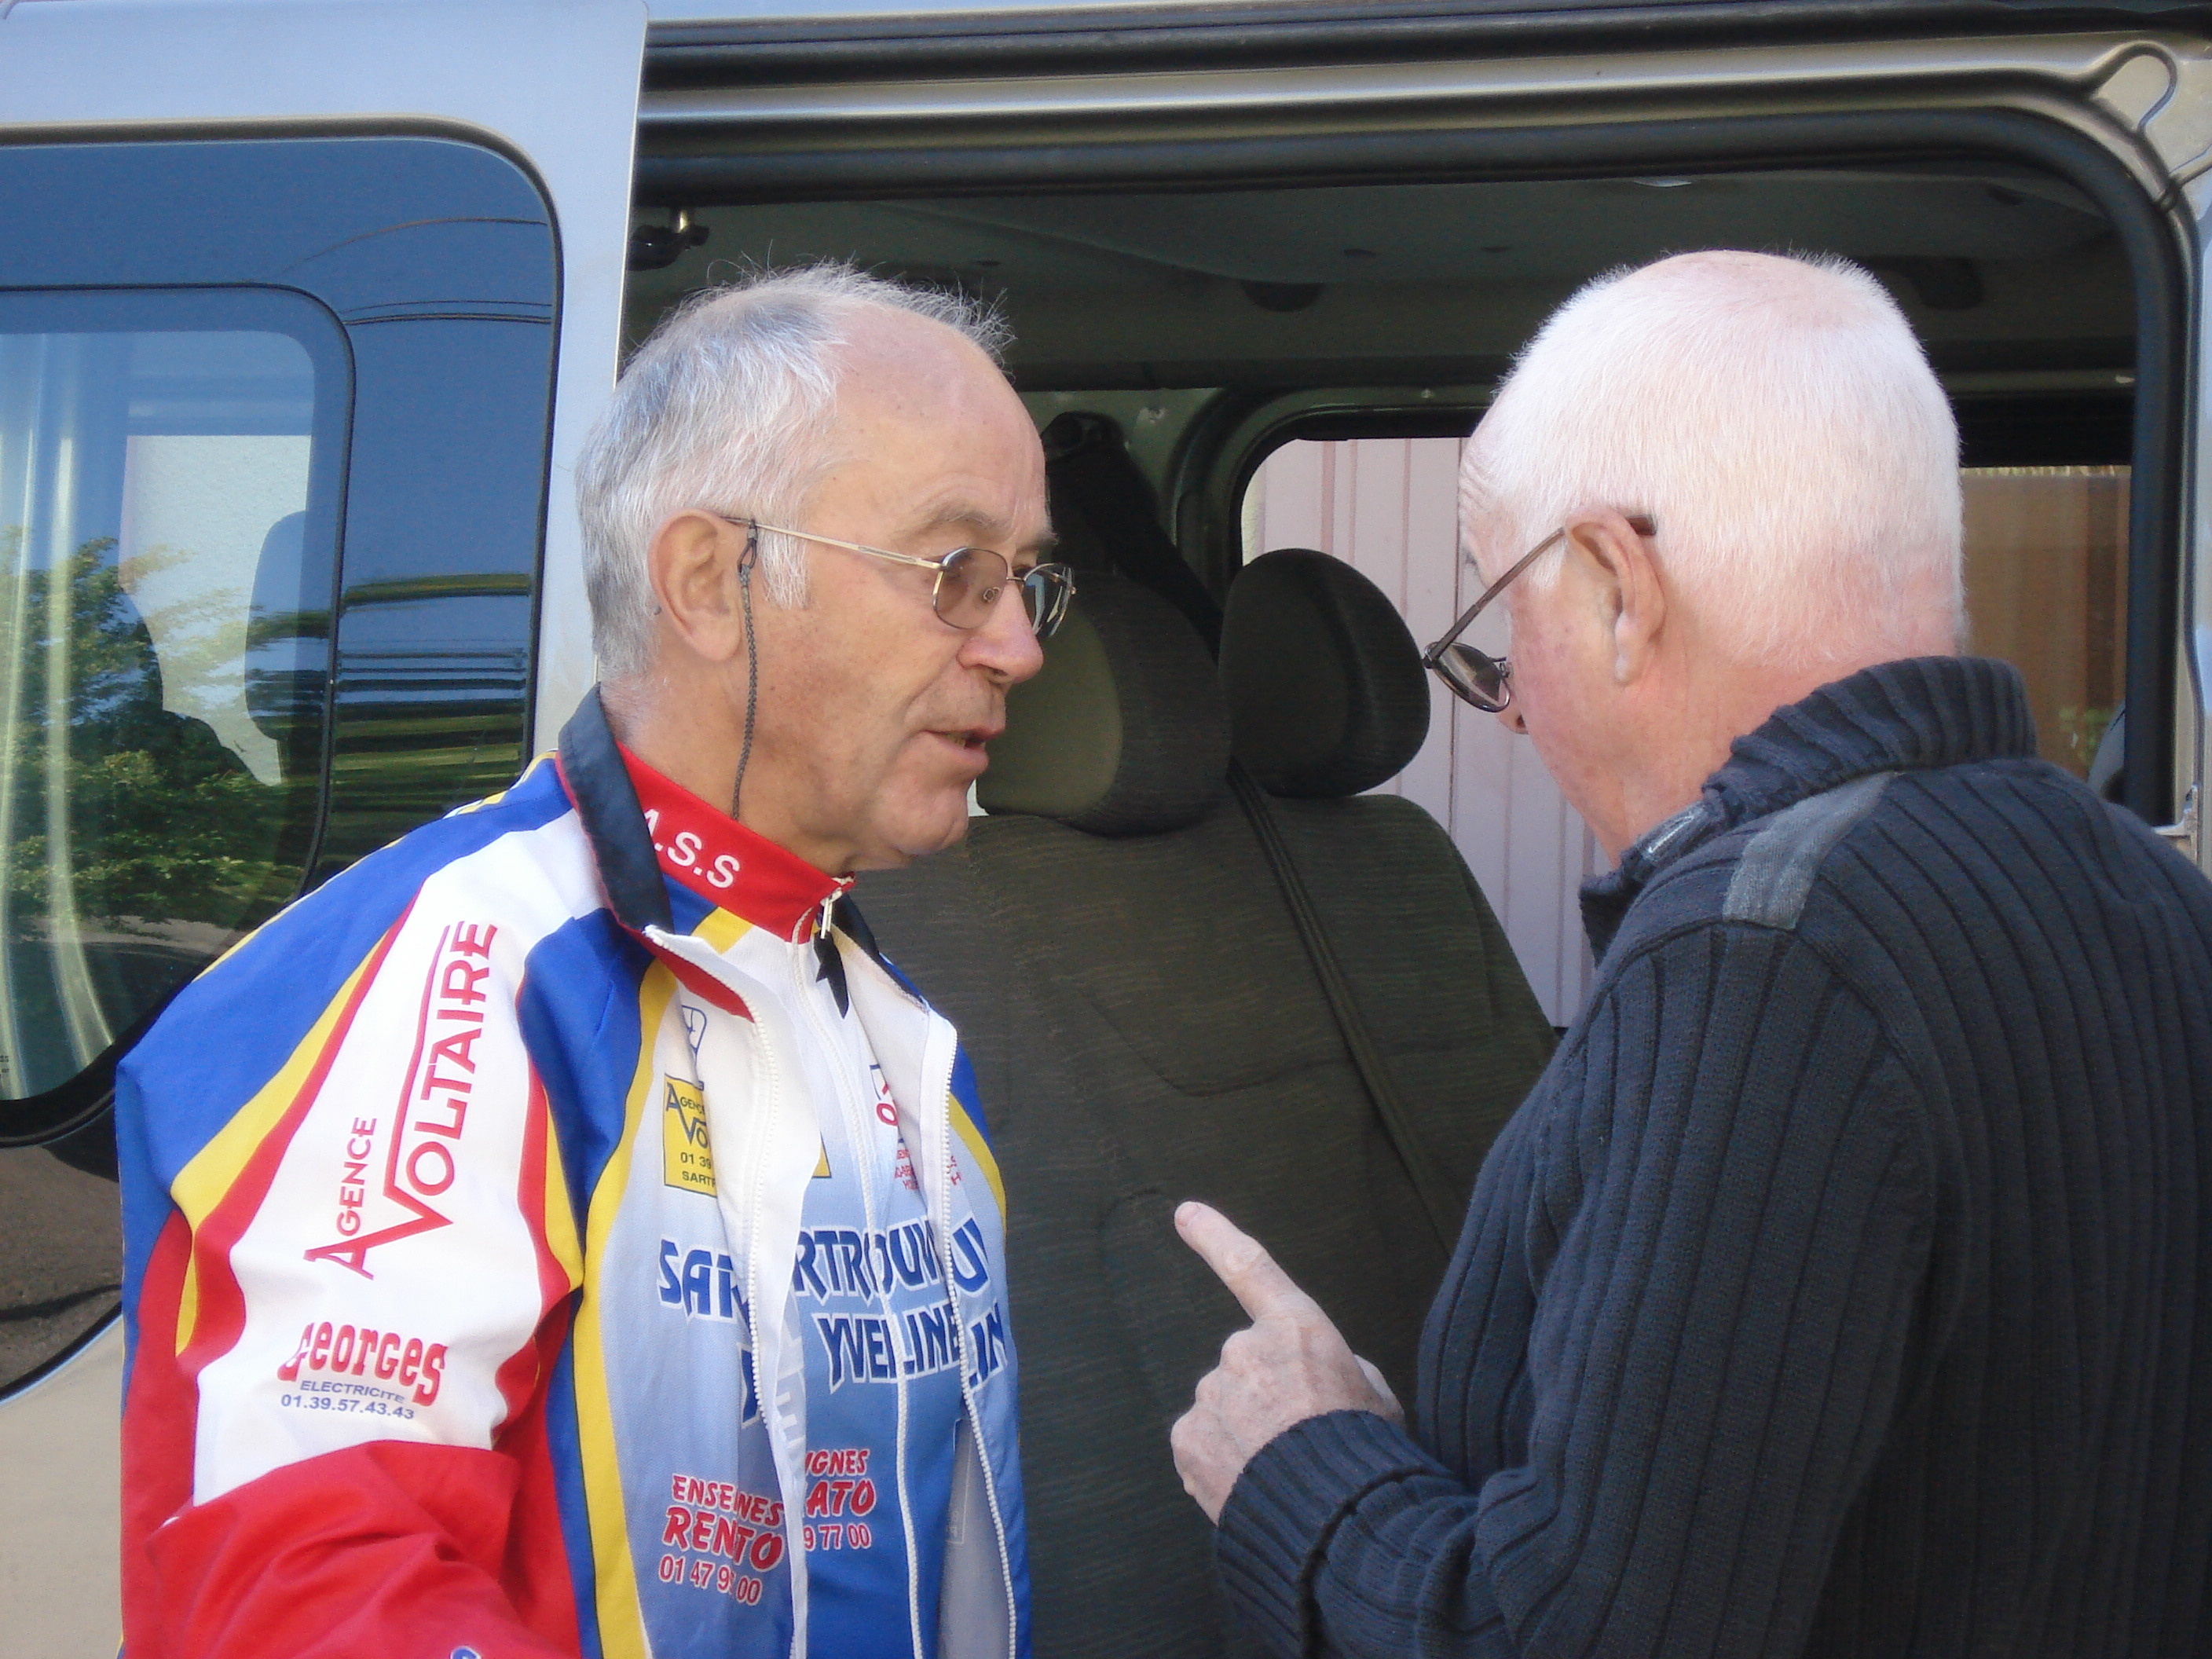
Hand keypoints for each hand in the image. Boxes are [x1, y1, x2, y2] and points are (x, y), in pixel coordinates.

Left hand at [1169, 1200, 1403, 1522]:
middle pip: (1247, 1366)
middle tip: (1300, 1439)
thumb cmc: (1366, 1453)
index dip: (1215, 1237)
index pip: (1250, 1267)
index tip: (1183, 1214)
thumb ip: (1340, 1370)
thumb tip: (1317, 1380)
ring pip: (1224, 1409)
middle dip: (1266, 1396)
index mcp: (1296, 1328)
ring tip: (1282, 1470)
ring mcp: (1211, 1394)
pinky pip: (1201, 1444)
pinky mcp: (1187, 1439)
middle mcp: (1244, 1350)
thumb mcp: (1376, 1397)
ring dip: (1245, 1433)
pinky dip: (1222, 1462)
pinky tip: (1253, 1485)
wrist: (1335, 1518)